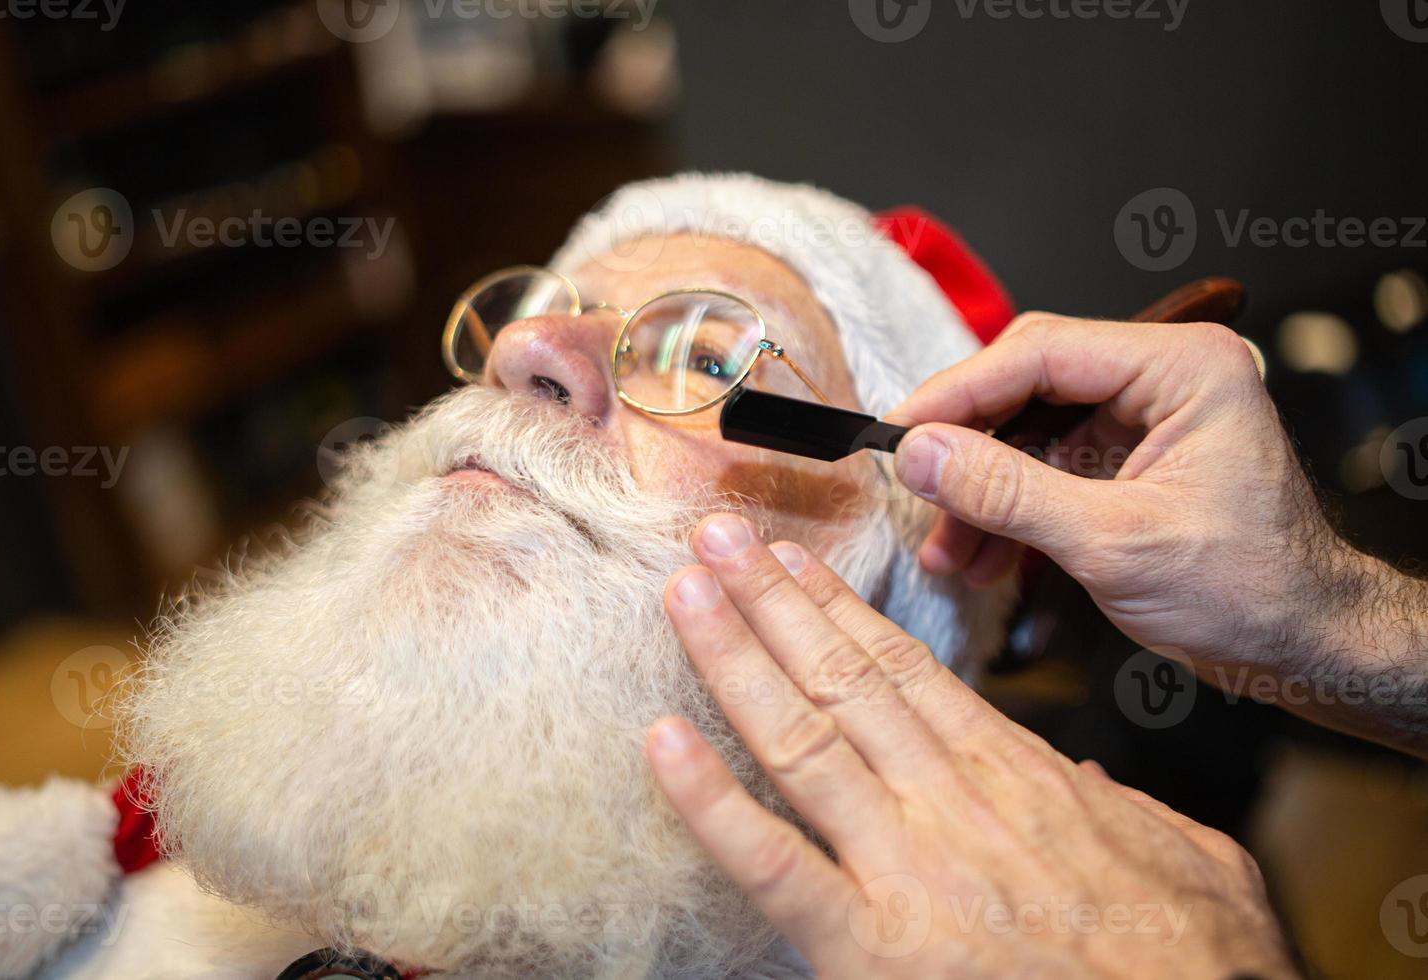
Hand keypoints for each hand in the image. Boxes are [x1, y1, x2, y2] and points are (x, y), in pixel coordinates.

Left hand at [646, 513, 1296, 977]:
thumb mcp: (1188, 856)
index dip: (838, 606)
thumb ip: (1126, 806)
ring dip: (734, 657)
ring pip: (801, 738)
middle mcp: (949, 802)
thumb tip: (1087, 776)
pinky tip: (662, 741)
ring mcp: (905, 866)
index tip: (792, 561)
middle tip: (714, 538)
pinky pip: (772, 862)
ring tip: (686, 593)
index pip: (906, 667)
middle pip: (842, 677)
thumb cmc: (1195, 967)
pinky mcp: (870, 947)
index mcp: (1016, 775)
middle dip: (769, 601)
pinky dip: (710, 802)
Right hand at [891, 314, 1331, 663]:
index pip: (1041, 353)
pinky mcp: (1125, 461)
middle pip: (1026, 386)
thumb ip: (1009, 493)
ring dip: (980, 492)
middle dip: (966, 447)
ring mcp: (1142, 419)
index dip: (958, 391)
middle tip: (913, 486)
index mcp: (1182, 366)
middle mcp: (1161, 378)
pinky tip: (979, 556)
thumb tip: (921, 454)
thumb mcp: (1114, 543)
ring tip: (945, 549)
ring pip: (1026, 433)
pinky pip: (1043, 469)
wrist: (1303, 648)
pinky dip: (1007, 512)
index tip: (898, 430)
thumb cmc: (1251, 591)